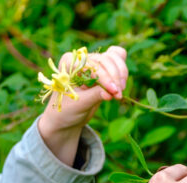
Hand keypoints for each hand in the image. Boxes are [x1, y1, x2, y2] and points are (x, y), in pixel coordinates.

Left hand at [38, 46, 127, 165]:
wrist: (64, 121)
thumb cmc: (64, 112)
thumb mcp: (77, 107)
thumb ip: (93, 97)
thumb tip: (110, 92)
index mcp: (69, 64)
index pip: (93, 64)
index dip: (106, 77)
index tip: (115, 94)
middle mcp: (81, 60)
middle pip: (107, 58)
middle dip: (116, 75)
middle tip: (119, 95)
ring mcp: (93, 64)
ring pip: (115, 57)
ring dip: (122, 73)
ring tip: (119, 93)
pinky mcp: (103, 71)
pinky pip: (117, 60)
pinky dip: (122, 69)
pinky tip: (121, 84)